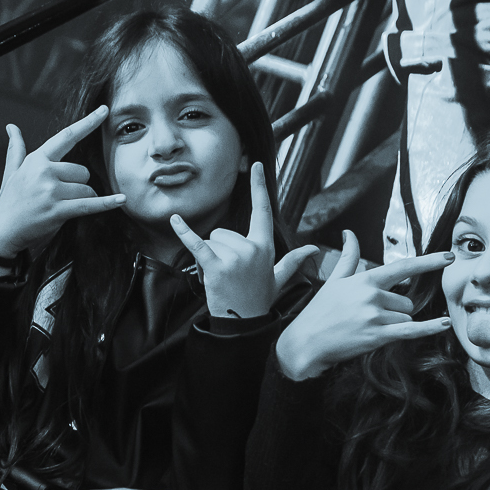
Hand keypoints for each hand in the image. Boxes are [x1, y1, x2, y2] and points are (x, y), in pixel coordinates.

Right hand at [0, 107, 126, 257]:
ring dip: (82, 199)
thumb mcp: (12, 171)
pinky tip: (121, 200)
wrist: (2, 229)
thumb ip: (16, 148)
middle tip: (59, 196)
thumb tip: (11, 127)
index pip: (67, 136)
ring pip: (87, 189)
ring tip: (61, 206)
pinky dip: (107, 203)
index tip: (104, 110)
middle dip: (78, 184)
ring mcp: (51, 191)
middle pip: (83, 171)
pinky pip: (89, 205)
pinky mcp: (57, 211)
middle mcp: (45, 172)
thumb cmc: (10, 200)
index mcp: (38, 159)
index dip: (88, 122)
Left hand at [172, 161, 280, 319]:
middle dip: (219, 251)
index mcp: (265, 246)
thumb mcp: (278, 278)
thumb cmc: (259, 300)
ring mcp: (235, 257)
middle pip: (222, 232)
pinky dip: (184, 232)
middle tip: (229, 274)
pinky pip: (197, 244)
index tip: (256, 165)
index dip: (259, 186)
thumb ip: (294, 261)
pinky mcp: (217, 266)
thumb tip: (314, 249)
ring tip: (220, 278)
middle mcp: (252, 247)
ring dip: (209, 258)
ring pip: (210, 241)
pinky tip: (175, 219)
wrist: (244, 325)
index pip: (263, 210)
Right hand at [273, 231, 452, 380]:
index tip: (449, 256)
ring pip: (406, 318)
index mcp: (365, 280)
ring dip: (394, 325)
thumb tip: (349, 234)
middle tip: (368, 319)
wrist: (304, 342)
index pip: (403, 267)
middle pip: (406, 302)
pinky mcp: (377, 336)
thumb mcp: (334, 281)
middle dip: (395, 311)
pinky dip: (429, 328)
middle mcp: (372, 295)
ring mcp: (375, 316)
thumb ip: (348, 257)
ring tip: (367, 329)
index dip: (428, 261)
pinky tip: (445, 324)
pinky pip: (410, 330)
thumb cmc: (319, 311)